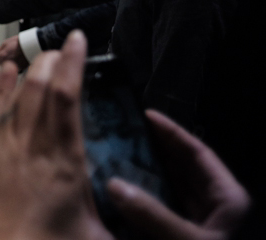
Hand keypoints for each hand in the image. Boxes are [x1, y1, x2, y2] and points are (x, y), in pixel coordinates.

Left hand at [0, 31, 111, 239]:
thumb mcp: (95, 238)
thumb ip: (116, 216)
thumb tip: (139, 212)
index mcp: (62, 164)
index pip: (68, 98)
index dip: (73, 63)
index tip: (77, 42)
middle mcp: (29, 149)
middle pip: (39, 88)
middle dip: (51, 62)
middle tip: (61, 48)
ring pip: (14, 97)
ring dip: (27, 73)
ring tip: (37, 57)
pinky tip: (2, 77)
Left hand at [0, 36, 27, 69]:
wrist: (33, 45)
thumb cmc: (19, 43)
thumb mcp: (6, 43)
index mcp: (3, 57)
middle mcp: (8, 64)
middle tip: (1, 49)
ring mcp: (14, 67)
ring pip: (6, 64)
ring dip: (5, 59)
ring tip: (10, 51)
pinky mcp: (21, 68)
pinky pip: (13, 66)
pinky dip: (12, 61)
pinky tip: (15, 55)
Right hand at [107, 110, 250, 239]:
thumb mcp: (189, 239)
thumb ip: (154, 214)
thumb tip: (113, 184)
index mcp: (228, 198)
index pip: (200, 153)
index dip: (173, 132)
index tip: (146, 115)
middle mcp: (215, 207)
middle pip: (183, 169)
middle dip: (154, 151)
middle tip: (125, 133)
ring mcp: (201, 224)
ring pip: (171, 191)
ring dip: (146, 176)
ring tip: (118, 158)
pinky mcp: (184, 237)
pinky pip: (162, 213)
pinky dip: (144, 203)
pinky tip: (123, 195)